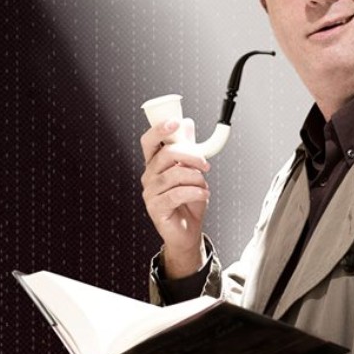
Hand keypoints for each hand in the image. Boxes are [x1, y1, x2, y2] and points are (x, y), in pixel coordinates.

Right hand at [140, 119, 210, 275]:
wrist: (188, 230)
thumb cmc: (188, 201)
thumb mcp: (192, 171)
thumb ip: (187, 148)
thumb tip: (186, 124)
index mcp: (154, 164)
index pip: (149, 141)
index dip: (159, 129)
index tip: (175, 122)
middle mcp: (149, 176)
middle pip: (165, 155)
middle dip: (190, 155)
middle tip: (205, 164)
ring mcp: (150, 193)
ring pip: (173, 175)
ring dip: (195, 178)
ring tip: (203, 185)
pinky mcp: (156, 208)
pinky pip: (176, 194)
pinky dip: (194, 192)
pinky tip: (203, 194)